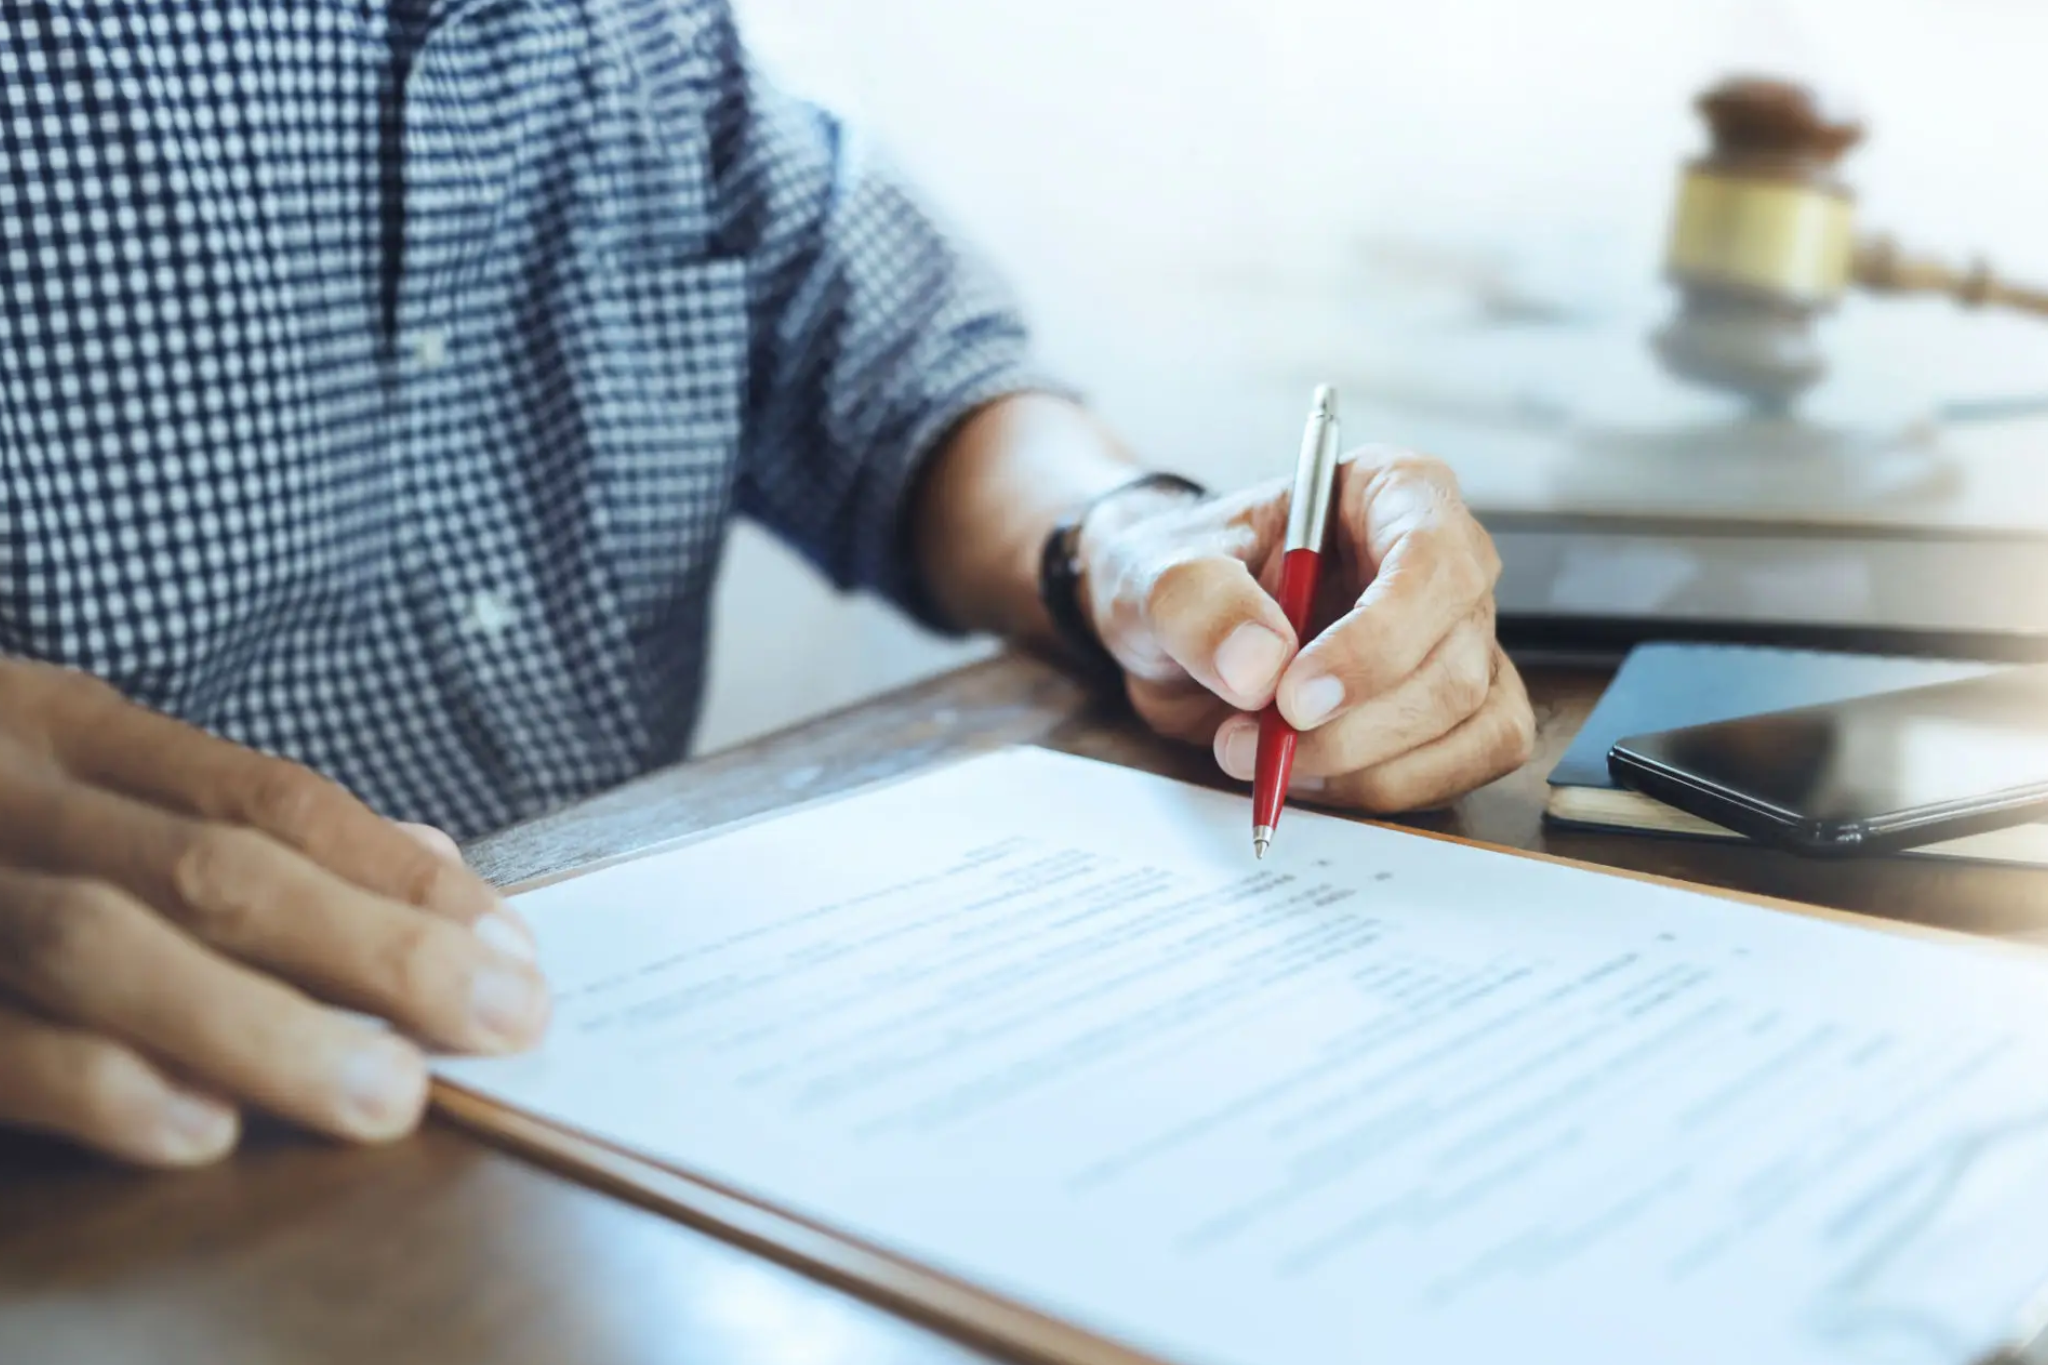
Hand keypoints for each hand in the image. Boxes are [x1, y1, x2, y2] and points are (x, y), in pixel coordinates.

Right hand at [0, 659, 548, 1166]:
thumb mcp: (73, 772)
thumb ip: (231, 816)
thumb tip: (431, 864)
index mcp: (70, 731)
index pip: (271, 799)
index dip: (402, 880)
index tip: (514, 954)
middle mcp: (10, 797)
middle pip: (215, 868)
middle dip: (376, 951)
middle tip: (501, 1023)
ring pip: (103, 945)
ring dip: (263, 1027)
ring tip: (389, 1095)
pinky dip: (100, 1084)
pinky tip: (204, 1129)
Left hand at [1080, 447, 1534, 810]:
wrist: (1173, 632)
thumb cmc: (1184, 577)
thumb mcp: (1160, 573)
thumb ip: (1200, 604)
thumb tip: (1260, 667)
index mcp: (1391, 490)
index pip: (1431, 561)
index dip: (1374, 642)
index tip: (1295, 697)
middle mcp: (1443, 562)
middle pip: (1454, 659)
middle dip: (1354, 724)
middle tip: (1256, 741)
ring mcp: (1458, 637)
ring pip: (1467, 719)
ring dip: (1364, 765)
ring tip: (1265, 756)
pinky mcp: (1455, 707)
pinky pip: (1470, 760)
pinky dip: (1391, 786)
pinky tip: (1316, 778)